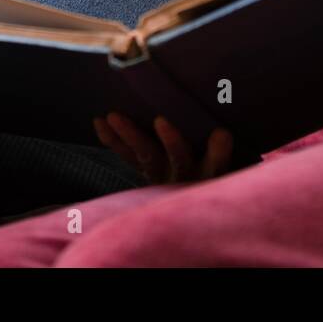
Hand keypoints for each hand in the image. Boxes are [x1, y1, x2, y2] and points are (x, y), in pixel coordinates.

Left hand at [93, 112, 232, 183]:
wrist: (186, 205)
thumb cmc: (211, 172)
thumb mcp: (222, 168)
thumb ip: (220, 152)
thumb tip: (221, 131)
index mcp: (210, 174)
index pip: (217, 164)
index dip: (218, 152)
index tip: (221, 133)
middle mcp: (184, 177)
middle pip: (179, 159)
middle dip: (171, 141)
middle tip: (162, 121)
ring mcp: (162, 174)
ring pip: (147, 155)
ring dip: (130, 136)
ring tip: (114, 116)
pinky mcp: (146, 170)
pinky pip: (128, 156)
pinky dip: (113, 139)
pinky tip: (99, 121)